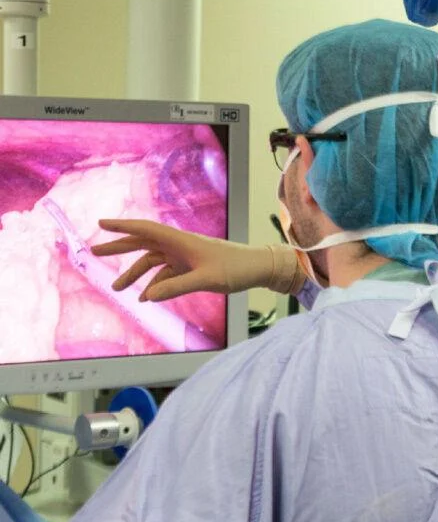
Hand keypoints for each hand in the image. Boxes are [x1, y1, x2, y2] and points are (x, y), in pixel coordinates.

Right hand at [91, 219, 301, 300]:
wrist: (259, 268)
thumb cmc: (237, 269)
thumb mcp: (206, 280)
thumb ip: (176, 288)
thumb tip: (147, 297)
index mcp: (181, 240)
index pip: (145, 229)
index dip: (121, 226)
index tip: (99, 224)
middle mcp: (180, 245)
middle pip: (143, 243)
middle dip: (118, 247)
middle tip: (93, 252)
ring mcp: (186, 256)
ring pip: (153, 261)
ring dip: (136, 274)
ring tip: (118, 289)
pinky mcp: (192, 267)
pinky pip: (167, 274)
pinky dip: (156, 284)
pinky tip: (147, 298)